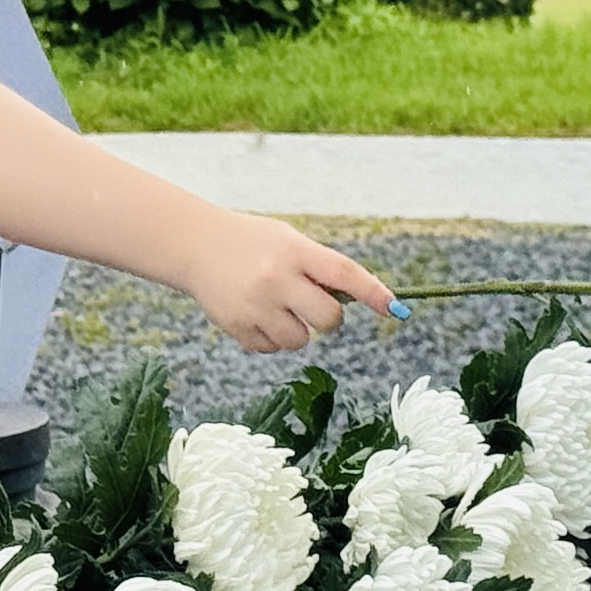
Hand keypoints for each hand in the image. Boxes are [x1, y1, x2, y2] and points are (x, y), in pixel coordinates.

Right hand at [181, 213, 400, 353]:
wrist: (195, 245)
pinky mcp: (237, 327)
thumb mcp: (288, 241)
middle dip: (329, 317)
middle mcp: (276, 278)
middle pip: (329, 318)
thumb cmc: (252, 243)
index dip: (373, 293)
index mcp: (294, 250)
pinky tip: (255, 314)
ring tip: (276, 307)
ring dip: (298, 330)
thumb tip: (360, 300)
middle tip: (313, 305)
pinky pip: (273, 349)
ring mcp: (255, 305)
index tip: (395, 309)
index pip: (344, 273)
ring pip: (301, 340)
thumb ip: (320, 267)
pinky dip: (271, 337)